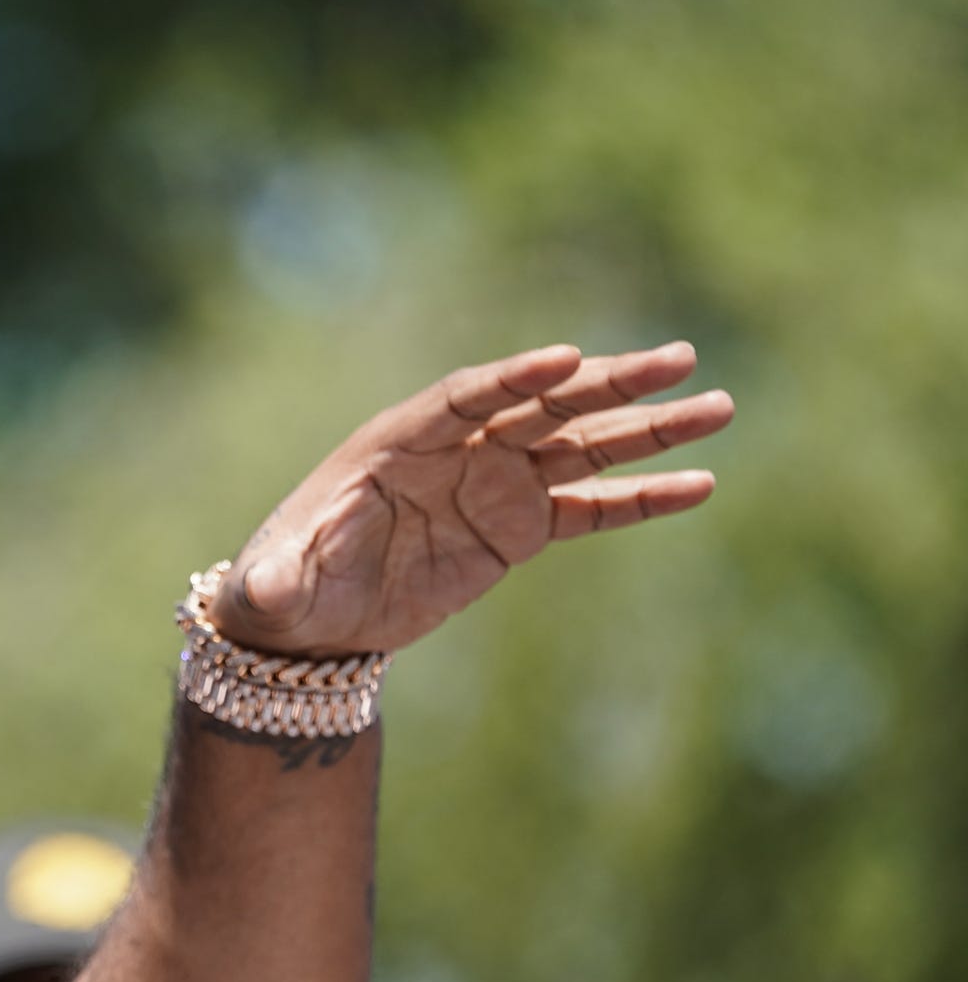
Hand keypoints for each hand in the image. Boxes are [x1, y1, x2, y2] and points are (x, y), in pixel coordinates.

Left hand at [211, 342, 733, 656]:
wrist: (312, 622)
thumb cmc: (285, 588)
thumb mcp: (275, 586)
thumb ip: (278, 579)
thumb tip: (264, 588)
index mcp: (399, 442)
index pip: (468, 398)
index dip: (516, 379)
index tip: (568, 359)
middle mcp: (458, 451)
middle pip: (543, 406)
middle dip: (609, 383)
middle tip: (680, 359)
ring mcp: (494, 485)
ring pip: (581, 446)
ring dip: (647, 428)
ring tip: (718, 408)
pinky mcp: (518, 529)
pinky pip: (589, 508)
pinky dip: (640, 497)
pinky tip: (698, 484)